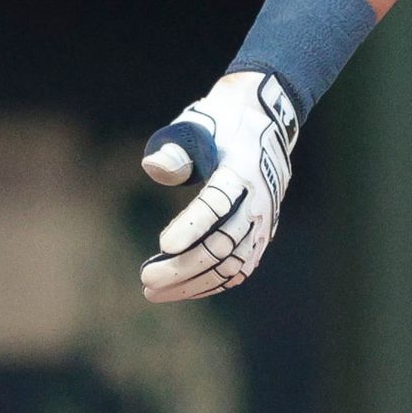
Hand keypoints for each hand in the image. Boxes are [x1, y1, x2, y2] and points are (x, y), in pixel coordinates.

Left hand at [140, 70, 297, 301]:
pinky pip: (241, 266)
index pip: (217, 203)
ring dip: (195, 282)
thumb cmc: (218, 124)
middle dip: (185, 265)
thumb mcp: (195, 124)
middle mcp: (259, 199)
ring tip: (154, 291)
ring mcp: (264, 220)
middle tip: (146, 278)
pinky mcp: (263, 233)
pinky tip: (183, 290)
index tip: (163, 245)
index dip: (192, 226)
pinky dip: (214, 282)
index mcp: (241, 168)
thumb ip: (174, 148)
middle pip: (224, 242)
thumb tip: (153, 168)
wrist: (265, 121)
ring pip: (233, 262)